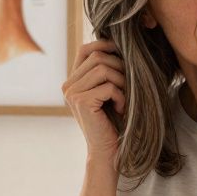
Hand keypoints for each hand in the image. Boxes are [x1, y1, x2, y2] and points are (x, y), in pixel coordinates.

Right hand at [62, 40, 125, 159]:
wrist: (107, 152)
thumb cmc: (113, 122)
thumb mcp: (108, 92)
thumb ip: (106, 71)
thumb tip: (118, 44)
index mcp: (72, 81)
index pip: (85, 49)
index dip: (104, 43)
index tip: (122, 52)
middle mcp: (68, 86)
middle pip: (97, 56)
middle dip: (119, 67)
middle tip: (128, 86)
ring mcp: (72, 94)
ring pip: (103, 69)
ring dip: (121, 82)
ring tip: (125, 98)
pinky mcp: (82, 102)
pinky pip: (108, 86)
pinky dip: (121, 96)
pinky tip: (121, 109)